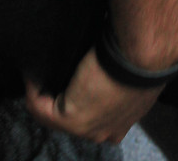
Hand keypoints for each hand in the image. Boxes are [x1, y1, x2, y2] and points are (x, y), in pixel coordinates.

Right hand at [26, 48, 161, 144]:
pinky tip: (32, 67)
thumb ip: (121, 69)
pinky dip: (32, 87)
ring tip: (41, 63)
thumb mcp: (135, 63)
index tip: (73, 67)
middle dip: (62, 91)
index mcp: (126, 119)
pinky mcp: (70, 119)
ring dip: (45, 88)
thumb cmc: (144, 47)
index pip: (99, 115)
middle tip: (53, 64)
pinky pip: (40, 108)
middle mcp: (107, 130)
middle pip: (76, 114)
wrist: (145, 50)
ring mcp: (88, 129)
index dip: (81, 91)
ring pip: (56, 113)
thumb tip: (104, 55)